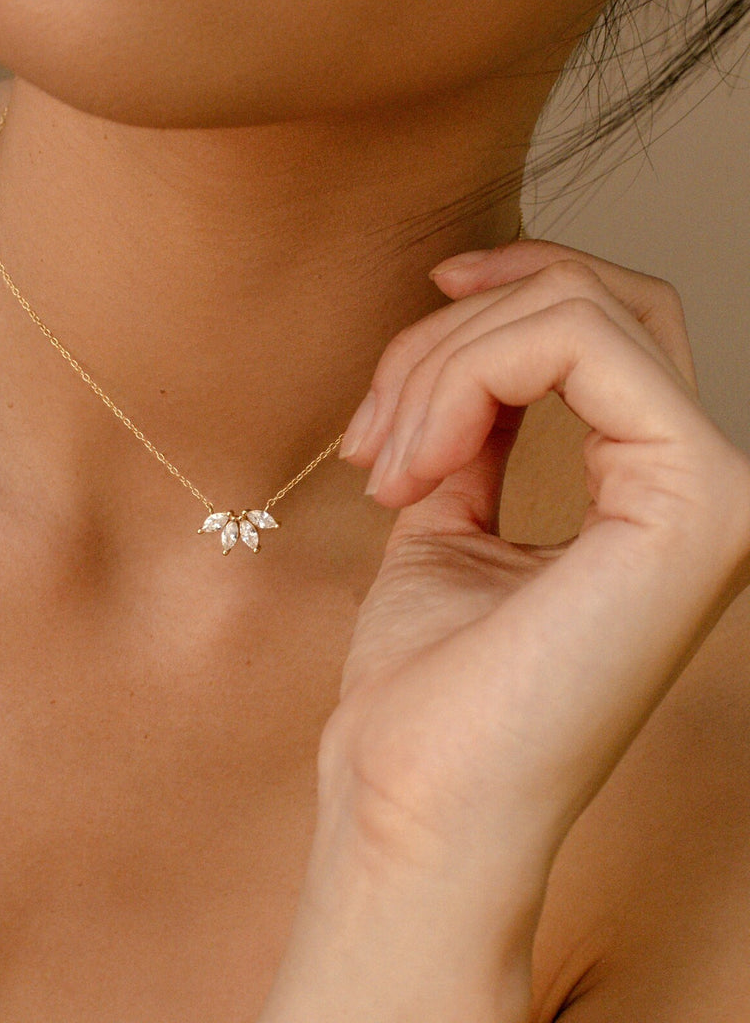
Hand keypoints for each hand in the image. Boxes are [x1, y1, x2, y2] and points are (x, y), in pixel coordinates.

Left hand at [260, 241, 749, 1022]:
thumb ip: (482, 425)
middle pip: (598, 301)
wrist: (414, 795)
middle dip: (451, 337)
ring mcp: (715, 492)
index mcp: (652, 490)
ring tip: (379, 464)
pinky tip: (408, 471)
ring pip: (578, 311)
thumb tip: (481, 334)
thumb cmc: (426, 680)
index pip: (613, 327)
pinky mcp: (695, 502)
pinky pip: (577, 345)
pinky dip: (462, 380)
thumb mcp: (448, 514)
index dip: (511, 291)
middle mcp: (704, 485)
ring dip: (438, 366)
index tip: (424, 302)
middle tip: (372, 435)